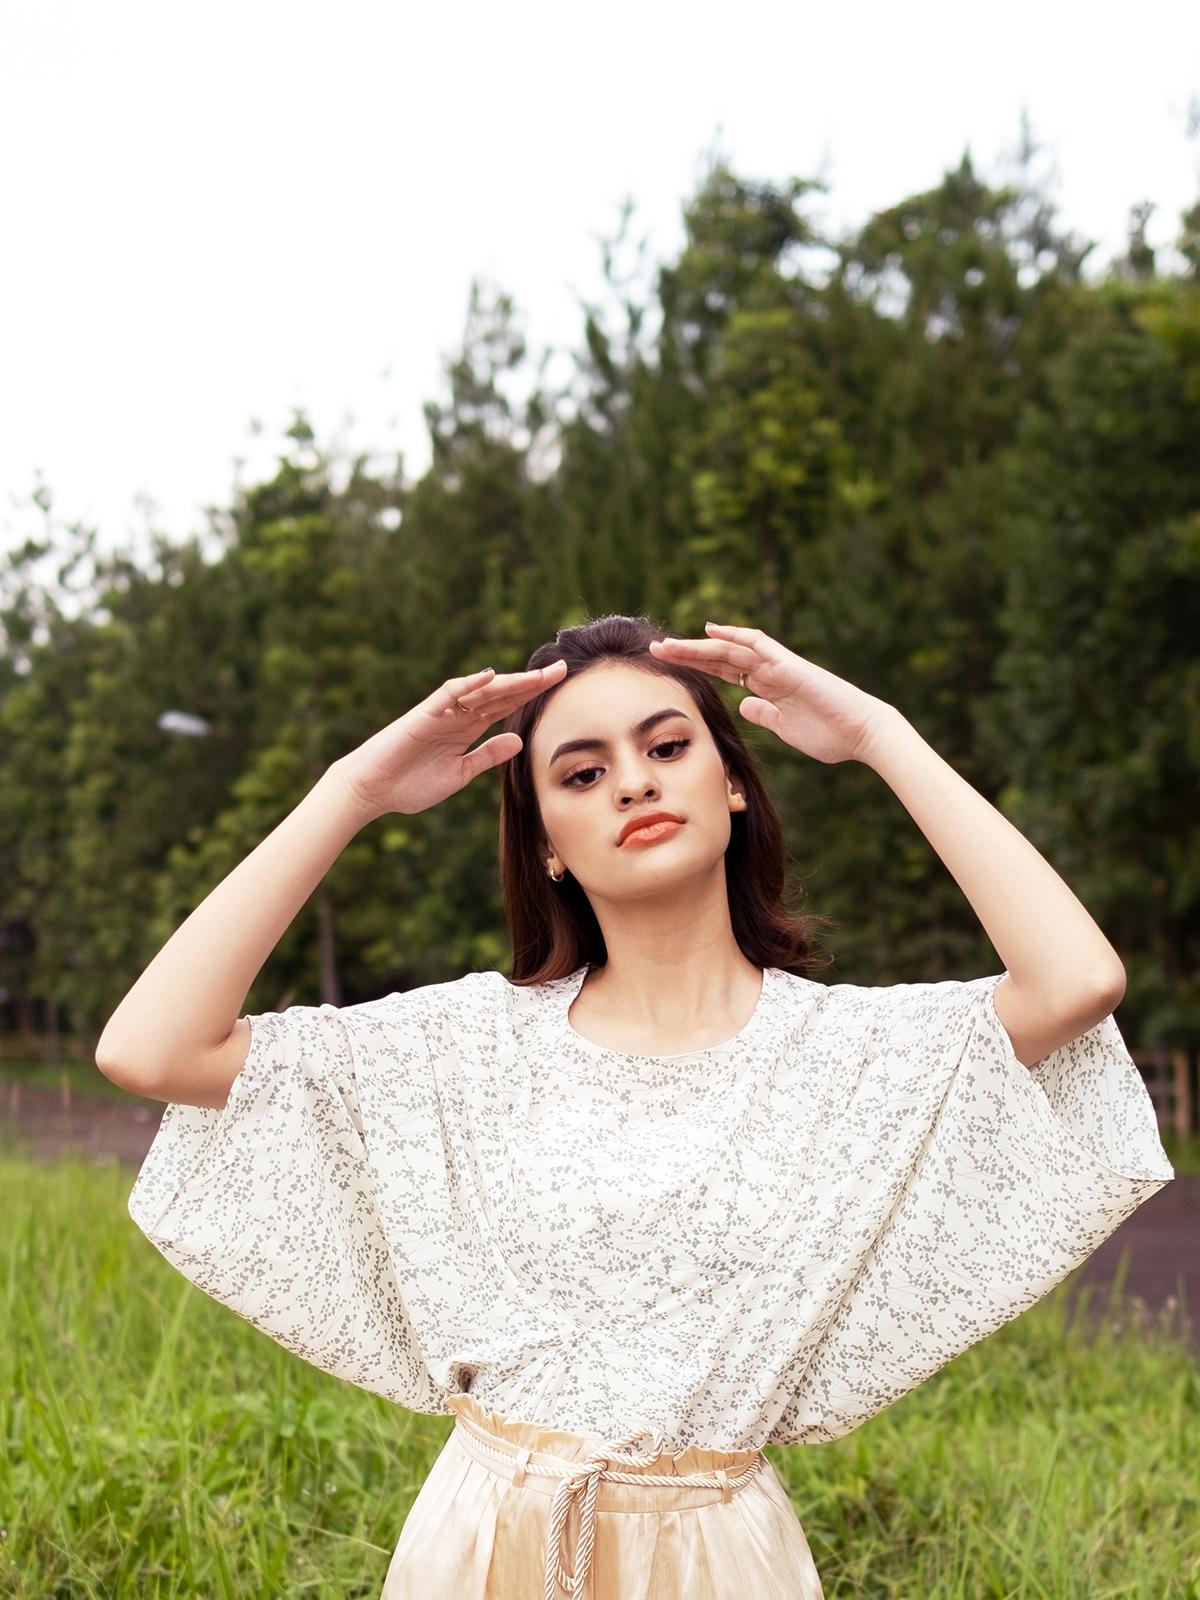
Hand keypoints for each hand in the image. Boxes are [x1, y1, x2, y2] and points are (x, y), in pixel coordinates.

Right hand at [335, 660, 567, 818]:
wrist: (372, 791)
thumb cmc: (410, 784)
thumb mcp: (460, 773)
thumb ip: (487, 756)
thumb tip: (519, 739)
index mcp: (467, 728)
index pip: (505, 706)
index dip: (531, 694)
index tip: (560, 685)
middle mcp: (457, 715)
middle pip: (500, 693)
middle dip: (530, 682)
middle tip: (562, 670)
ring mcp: (441, 713)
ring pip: (480, 691)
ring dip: (509, 682)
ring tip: (537, 675)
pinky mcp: (422, 716)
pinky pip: (447, 696)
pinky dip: (468, 685)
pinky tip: (489, 677)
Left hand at [649, 622, 892, 764]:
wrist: (861, 734)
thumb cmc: (829, 734)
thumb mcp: (785, 727)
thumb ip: (765, 714)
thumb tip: (744, 704)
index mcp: (766, 687)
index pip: (723, 672)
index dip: (695, 668)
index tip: (667, 669)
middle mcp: (769, 672)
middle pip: (720, 658)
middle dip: (687, 654)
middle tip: (655, 650)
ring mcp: (779, 667)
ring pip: (732, 649)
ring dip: (700, 645)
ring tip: (669, 644)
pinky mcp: (791, 667)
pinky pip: (760, 645)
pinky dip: (736, 636)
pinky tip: (712, 632)